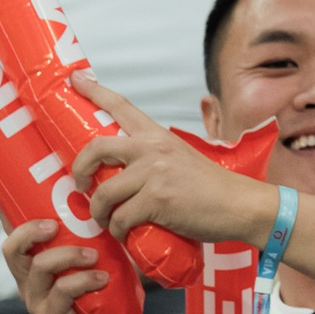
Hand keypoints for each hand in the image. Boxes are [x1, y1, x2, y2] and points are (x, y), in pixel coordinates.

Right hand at [3, 220, 126, 313]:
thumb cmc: (96, 309)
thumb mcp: (87, 274)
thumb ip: (88, 250)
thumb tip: (109, 216)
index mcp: (32, 272)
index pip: (13, 240)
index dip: (16, 219)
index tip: (37, 203)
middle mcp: (28, 285)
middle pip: (13, 250)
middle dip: (32, 230)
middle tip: (56, 224)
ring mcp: (38, 303)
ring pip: (40, 267)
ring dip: (69, 255)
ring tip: (94, 256)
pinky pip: (62, 291)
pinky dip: (84, 280)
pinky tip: (103, 279)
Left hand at [70, 75, 272, 245]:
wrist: (240, 205)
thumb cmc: (211, 188)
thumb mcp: (180, 159)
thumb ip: (154, 159)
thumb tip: (124, 174)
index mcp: (158, 136)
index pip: (120, 105)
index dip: (94, 90)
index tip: (75, 79)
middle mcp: (153, 148)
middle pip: (96, 148)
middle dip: (79, 169)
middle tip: (81, 185)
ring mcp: (154, 173)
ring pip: (104, 193)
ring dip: (98, 212)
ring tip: (106, 220)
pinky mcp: (157, 199)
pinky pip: (121, 218)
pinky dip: (119, 231)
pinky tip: (126, 234)